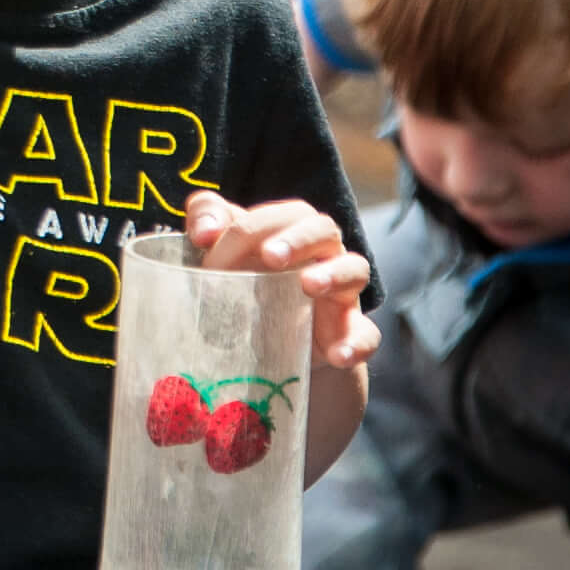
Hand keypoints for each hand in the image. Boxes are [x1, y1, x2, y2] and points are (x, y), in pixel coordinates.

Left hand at [185, 189, 378, 372]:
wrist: (272, 343)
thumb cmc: (247, 279)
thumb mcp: (224, 247)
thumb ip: (208, 219)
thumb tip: (203, 231)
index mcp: (293, 228)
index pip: (284, 215)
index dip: (251, 225)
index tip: (209, 243)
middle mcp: (323, 253)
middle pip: (324, 230)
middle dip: (298, 239)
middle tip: (270, 257)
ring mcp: (340, 292)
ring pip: (355, 269)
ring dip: (335, 274)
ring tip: (308, 285)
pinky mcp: (348, 332)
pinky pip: (366, 334)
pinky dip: (357, 343)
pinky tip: (339, 354)